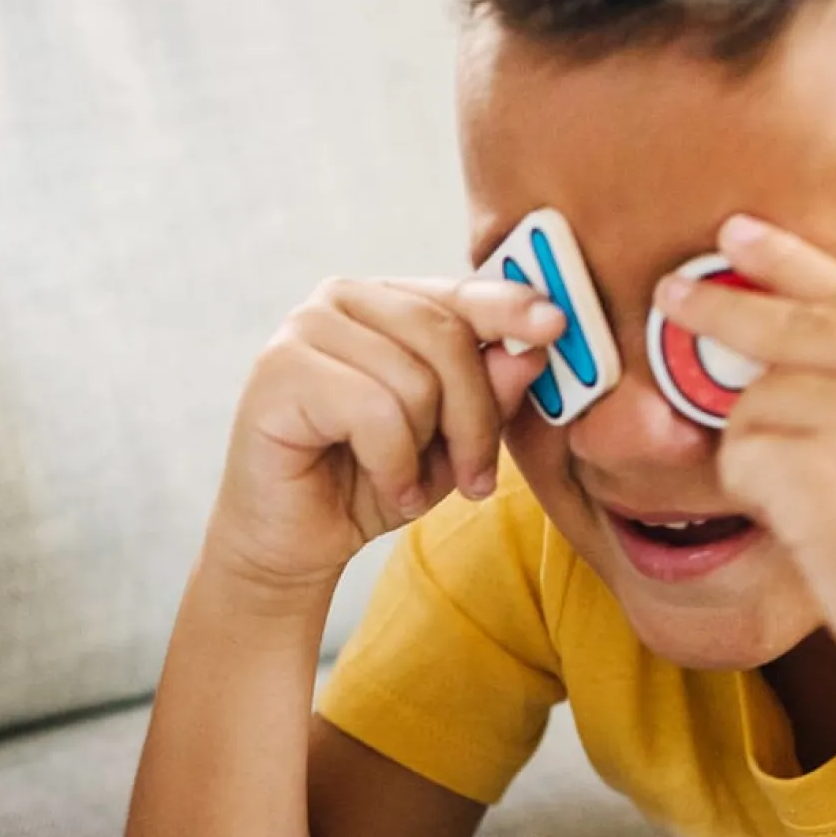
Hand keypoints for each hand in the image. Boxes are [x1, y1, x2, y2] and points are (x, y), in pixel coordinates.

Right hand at [208, 277, 565, 594]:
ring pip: (414, 378)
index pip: (459, 292)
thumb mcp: (449, 444)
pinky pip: (375, 409)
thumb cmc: (368, 484)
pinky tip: (382, 487)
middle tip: (476, 480)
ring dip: (423, 452)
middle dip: (475, 419)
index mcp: (386, 302)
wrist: (293, 544)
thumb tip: (532, 350)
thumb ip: (488, 396)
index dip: (510, 305)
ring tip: (404, 484)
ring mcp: (305, 328)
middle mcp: (341, 299)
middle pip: (447, 336)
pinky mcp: (279, 370)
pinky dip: (391, 464)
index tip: (557, 325)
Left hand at [654, 216, 835, 720]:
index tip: (735, 232)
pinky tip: (805, 526)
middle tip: (668, 293)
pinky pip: (740, 459)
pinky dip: (754, 494)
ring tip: (816, 505)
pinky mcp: (817, 469)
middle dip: (716, 308)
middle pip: (783, 323)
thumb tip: (795, 372)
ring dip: (758, 453)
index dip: (784, 258)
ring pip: (753, 404)